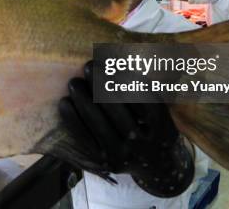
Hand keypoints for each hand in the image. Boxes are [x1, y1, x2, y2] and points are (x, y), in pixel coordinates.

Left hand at [58, 61, 194, 197]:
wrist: (156, 167)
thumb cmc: (155, 128)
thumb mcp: (161, 111)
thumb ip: (145, 89)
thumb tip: (118, 61)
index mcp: (162, 129)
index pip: (143, 100)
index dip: (125, 79)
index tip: (110, 61)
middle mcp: (144, 144)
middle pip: (118, 109)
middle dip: (100, 84)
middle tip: (88, 66)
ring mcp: (123, 156)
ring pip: (98, 123)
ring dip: (83, 99)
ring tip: (74, 82)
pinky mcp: (104, 162)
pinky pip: (84, 138)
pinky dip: (73, 119)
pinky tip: (66, 102)